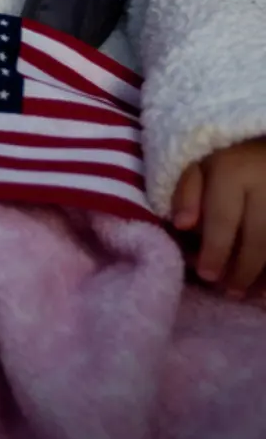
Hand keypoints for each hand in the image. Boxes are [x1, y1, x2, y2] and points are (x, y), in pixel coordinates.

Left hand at [172, 137, 265, 296]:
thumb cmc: (224, 158)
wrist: (265, 144)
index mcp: (233, 172)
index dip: (215, 251)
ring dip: (265, 274)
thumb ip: (186, 193)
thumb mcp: (197, 165)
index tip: (206, 276)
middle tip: (229, 292)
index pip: (223, 219)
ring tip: (249, 294)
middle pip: (258, 237)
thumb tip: (182, 224)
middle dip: (242, 270)